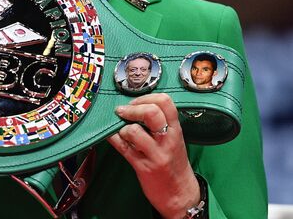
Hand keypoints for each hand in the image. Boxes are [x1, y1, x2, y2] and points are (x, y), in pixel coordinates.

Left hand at [107, 93, 199, 218]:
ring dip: (122, 128)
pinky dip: (113, 138)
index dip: (147, 97)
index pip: (165, 102)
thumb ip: (161, 123)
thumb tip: (135, 105)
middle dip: (132, 108)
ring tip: (123, 131)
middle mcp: (167, 140)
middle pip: (151, 112)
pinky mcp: (143, 167)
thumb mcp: (174, 139)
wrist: (180, 194)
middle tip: (123, 111)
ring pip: (134, 131)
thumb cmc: (174, 163)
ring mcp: (155, 154)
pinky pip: (123, 148)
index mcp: (175, 130)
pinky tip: (111, 136)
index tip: (136, 101)